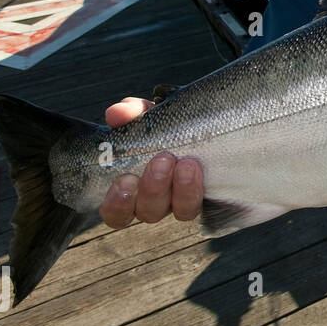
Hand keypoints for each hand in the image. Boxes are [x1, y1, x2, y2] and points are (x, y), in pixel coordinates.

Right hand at [98, 97, 204, 227]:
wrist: (204, 123)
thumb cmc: (165, 126)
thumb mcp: (146, 115)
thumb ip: (130, 113)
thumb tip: (116, 114)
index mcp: (133, 190)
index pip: (115, 212)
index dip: (118, 202)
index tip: (126, 179)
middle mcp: (156, 203)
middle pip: (149, 212)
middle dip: (154, 187)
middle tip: (163, 159)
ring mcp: (184, 203)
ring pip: (182, 212)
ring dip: (182, 189)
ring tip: (185, 163)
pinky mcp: (210, 198)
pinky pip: (202, 205)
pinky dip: (197, 189)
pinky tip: (198, 169)